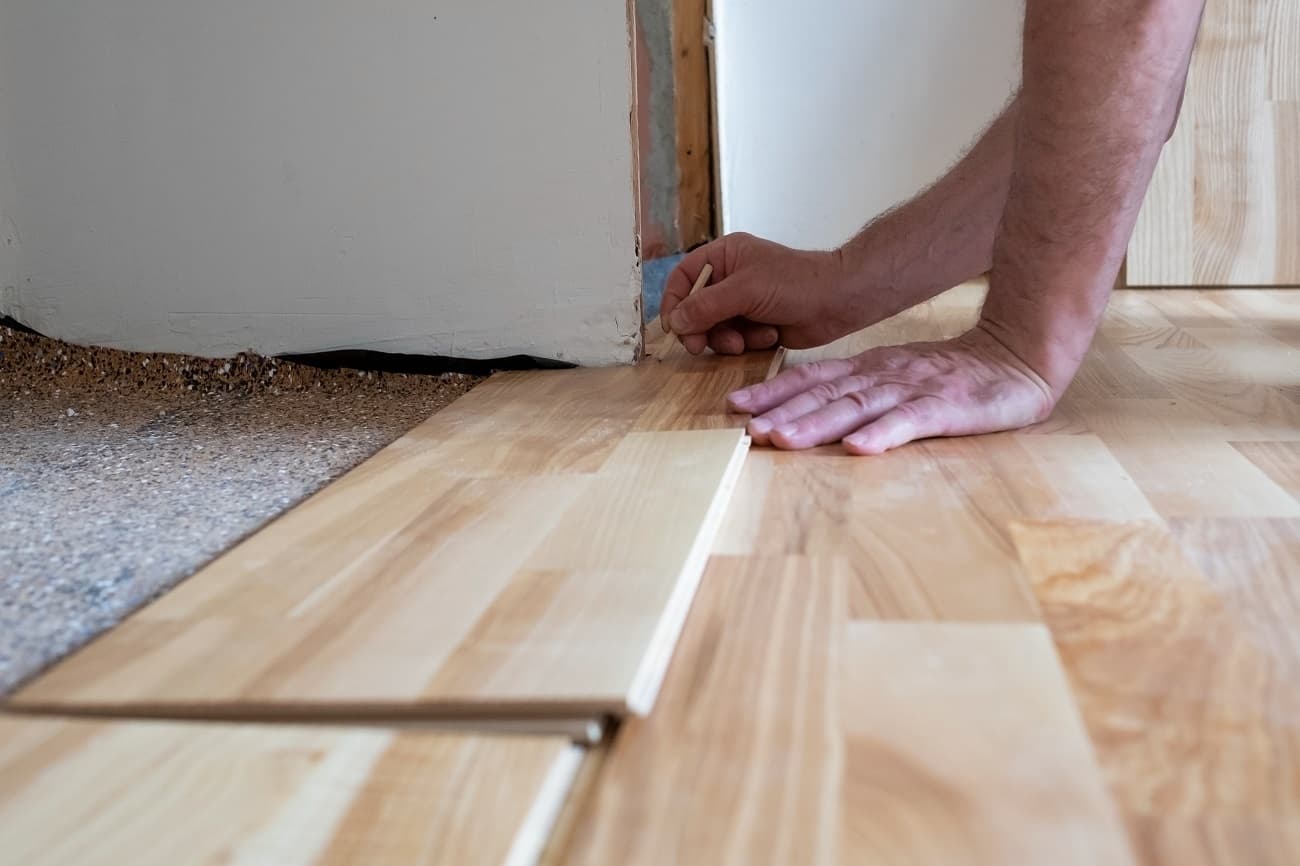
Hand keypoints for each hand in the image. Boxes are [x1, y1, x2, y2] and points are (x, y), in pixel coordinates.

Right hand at [660, 233, 866, 354]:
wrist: (838, 301)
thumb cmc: (795, 284)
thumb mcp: (744, 290)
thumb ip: (705, 306)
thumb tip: (675, 322)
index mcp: (724, 256)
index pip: (684, 278)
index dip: (674, 303)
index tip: (674, 327)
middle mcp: (730, 278)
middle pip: (695, 309)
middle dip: (701, 329)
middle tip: (701, 346)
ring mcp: (743, 303)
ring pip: (714, 329)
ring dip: (727, 339)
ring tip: (746, 340)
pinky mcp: (756, 325)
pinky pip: (736, 340)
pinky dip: (749, 342)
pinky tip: (769, 335)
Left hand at [727, 324, 1057, 454]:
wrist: (1018, 357)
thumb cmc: (952, 373)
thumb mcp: (894, 374)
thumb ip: (856, 388)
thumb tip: (804, 407)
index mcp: (868, 369)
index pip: (812, 377)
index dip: (773, 391)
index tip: (735, 405)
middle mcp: (882, 376)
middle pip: (824, 394)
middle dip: (783, 412)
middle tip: (746, 430)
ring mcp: (912, 390)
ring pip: (856, 407)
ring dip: (817, 424)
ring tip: (782, 438)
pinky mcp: (945, 408)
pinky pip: (910, 422)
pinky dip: (883, 434)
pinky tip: (859, 448)